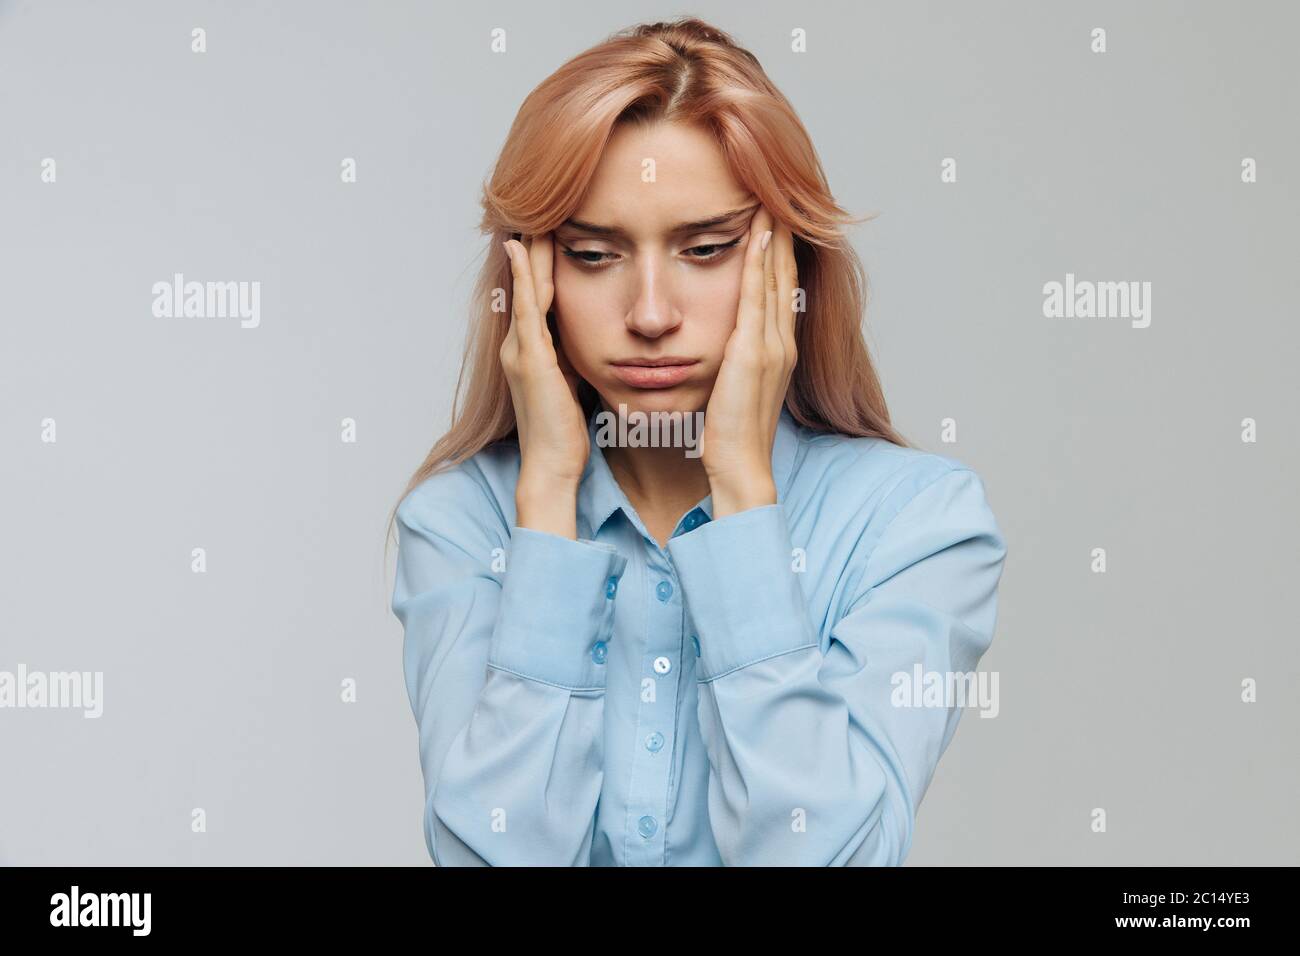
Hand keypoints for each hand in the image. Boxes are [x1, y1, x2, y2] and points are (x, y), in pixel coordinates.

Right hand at [500, 234, 588, 537]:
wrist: (552, 467)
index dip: (543, 260)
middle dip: (531, 246)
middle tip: (537, 205)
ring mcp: (520, 350)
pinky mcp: (529, 358)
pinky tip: (524, 248)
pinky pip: (526, 307)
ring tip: (530, 212)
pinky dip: (525, 276)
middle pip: (526, 282)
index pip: (538, 293)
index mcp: (532, 350)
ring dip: (527, 249)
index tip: (553, 226)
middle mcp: (519, 344)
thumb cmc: (565, 434)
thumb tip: (596, 340)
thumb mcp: (573, 385)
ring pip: (523, 286)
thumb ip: (575, 359)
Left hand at [700, 207, 797, 517]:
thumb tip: (720, 344)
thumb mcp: (733, 387)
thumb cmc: (729, 435)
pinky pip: (759, 297)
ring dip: (775, 235)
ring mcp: (772, 346)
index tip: (772, 216)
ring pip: (777, 277)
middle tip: (777, 191)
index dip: (779, 251)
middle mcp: (781, 342)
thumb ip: (732, 361)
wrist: (738, 467)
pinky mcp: (755, 353)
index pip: (780, 288)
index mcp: (776, 349)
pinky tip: (757, 234)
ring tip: (770, 196)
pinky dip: (761, 262)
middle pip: (785, 274)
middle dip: (782, 232)